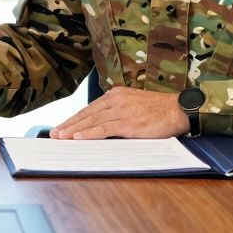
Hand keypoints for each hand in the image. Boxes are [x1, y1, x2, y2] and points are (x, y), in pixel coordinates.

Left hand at [51, 87, 188, 138]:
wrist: (179, 109)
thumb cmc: (159, 110)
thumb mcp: (134, 104)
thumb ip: (118, 110)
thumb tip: (101, 124)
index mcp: (115, 95)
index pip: (90, 108)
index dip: (74, 118)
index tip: (62, 126)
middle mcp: (115, 100)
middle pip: (86, 114)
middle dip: (68, 124)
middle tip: (53, 134)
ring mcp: (121, 111)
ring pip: (91, 121)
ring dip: (73, 130)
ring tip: (60, 137)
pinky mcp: (128, 123)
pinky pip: (103, 129)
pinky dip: (88, 134)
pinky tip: (77, 138)